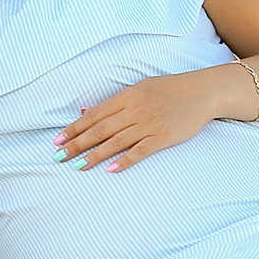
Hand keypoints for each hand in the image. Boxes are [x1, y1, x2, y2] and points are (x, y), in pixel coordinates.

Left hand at [55, 70, 235, 171]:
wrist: (202, 92)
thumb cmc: (170, 90)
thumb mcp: (139, 88)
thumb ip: (113, 102)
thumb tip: (86, 110)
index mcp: (126, 97)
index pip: (93, 115)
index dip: (74, 128)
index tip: (57, 140)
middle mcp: (134, 110)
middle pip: (99, 130)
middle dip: (77, 144)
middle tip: (59, 156)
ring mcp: (148, 124)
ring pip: (115, 141)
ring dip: (94, 155)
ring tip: (78, 166)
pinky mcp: (163, 137)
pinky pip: (140, 151)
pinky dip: (125, 160)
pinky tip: (110, 169)